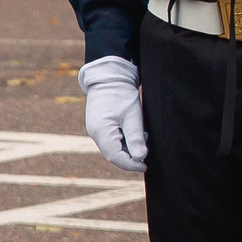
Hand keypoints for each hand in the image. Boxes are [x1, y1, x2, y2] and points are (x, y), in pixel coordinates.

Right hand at [79, 56, 146, 172]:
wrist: (109, 75)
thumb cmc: (121, 93)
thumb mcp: (132, 115)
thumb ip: (136, 137)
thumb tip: (141, 157)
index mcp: (101, 131)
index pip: (115, 157)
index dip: (131, 164)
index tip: (144, 165)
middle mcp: (95, 133)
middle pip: (113, 154)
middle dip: (130, 156)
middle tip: (146, 151)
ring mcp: (96, 129)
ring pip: (113, 147)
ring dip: (128, 147)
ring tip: (142, 136)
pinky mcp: (99, 125)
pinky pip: (111, 139)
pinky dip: (123, 140)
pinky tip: (134, 131)